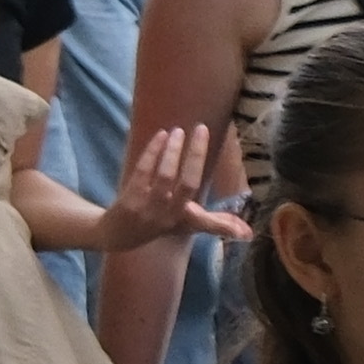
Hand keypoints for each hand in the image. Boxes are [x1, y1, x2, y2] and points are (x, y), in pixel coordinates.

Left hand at [101, 122, 251, 257]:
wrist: (115, 235)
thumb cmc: (157, 225)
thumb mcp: (187, 226)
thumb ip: (215, 224)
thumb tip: (247, 231)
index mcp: (185, 222)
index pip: (210, 222)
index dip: (226, 224)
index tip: (245, 228)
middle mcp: (169, 216)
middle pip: (188, 184)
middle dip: (196, 155)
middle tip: (202, 128)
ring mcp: (147, 208)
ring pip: (164, 176)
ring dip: (173, 150)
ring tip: (179, 130)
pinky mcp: (129, 199)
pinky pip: (143, 171)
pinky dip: (153, 151)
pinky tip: (161, 135)